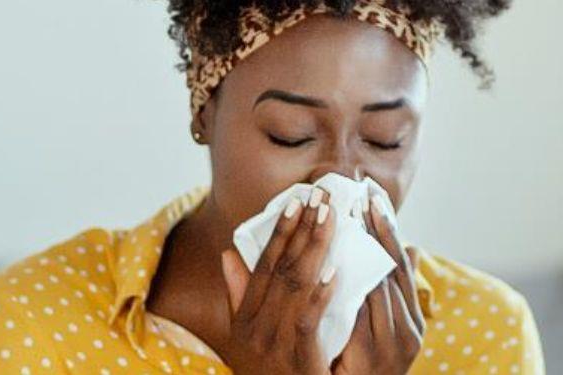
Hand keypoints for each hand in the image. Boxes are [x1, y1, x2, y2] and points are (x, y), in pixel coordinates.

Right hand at [219, 188, 338, 374]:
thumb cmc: (271, 369)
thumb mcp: (248, 334)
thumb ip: (240, 294)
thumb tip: (228, 255)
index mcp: (245, 318)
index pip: (263, 265)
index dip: (279, 232)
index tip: (295, 201)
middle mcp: (256, 327)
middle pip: (281, 269)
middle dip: (302, 230)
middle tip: (321, 199)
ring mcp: (276, 343)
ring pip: (295, 287)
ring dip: (314, 249)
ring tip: (330, 220)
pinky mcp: (299, 359)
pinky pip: (308, 319)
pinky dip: (320, 293)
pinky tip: (334, 270)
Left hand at [332, 195, 424, 374]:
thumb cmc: (361, 372)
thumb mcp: (377, 328)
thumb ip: (388, 290)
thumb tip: (414, 247)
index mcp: (409, 317)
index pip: (399, 262)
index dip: (386, 228)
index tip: (373, 195)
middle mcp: (410, 327)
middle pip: (396, 267)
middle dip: (380, 229)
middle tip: (366, 193)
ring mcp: (400, 342)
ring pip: (386, 285)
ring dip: (372, 250)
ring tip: (357, 215)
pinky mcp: (383, 356)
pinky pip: (370, 313)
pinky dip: (363, 286)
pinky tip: (347, 263)